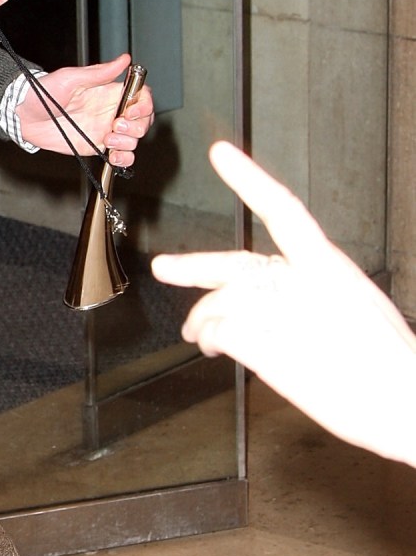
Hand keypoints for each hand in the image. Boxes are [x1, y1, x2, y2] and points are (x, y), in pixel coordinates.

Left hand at [15, 54, 153, 166]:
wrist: (25, 116)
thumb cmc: (43, 92)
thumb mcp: (71, 78)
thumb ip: (99, 73)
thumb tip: (125, 60)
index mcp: (109, 92)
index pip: (141, 96)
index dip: (144, 104)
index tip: (132, 111)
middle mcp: (111, 111)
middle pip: (143, 119)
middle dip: (136, 126)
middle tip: (115, 126)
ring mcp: (106, 129)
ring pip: (134, 139)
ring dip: (128, 143)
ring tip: (108, 140)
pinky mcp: (97, 146)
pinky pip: (121, 155)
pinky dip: (124, 158)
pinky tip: (113, 155)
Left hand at [152, 140, 415, 467]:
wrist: (406, 401)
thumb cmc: (392, 367)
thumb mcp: (360, 311)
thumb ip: (316, 296)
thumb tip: (281, 305)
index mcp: (331, 267)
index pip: (283, 209)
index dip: (249, 179)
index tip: (220, 154)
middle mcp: (302, 281)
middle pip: (234, 265)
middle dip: (192, 266)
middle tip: (163, 267)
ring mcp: (281, 312)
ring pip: (220, 302)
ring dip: (203, 321)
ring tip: (199, 338)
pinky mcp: (265, 344)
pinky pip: (220, 332)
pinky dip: (213, 341)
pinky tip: (217, 350)